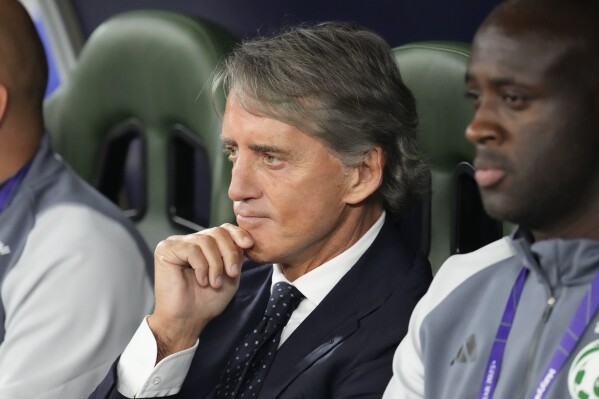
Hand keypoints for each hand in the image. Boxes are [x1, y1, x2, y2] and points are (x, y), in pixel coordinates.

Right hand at [147, 223, 253, 361]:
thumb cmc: (207, 301)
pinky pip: (192, 249)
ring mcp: (177, 243)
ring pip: (206, 241)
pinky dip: (201, 267)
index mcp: (205, 244)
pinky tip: (201, 281)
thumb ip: (236, 255)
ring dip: (215, 264)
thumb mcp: (230, 274)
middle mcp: (190, 240)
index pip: (223, 228)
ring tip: (214, 283)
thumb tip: (245, 239)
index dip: (237, 234)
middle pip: (217, 232)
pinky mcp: (166, 249)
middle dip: (229, 253)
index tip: (248, 245)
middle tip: (231, 274)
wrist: (188, 320)